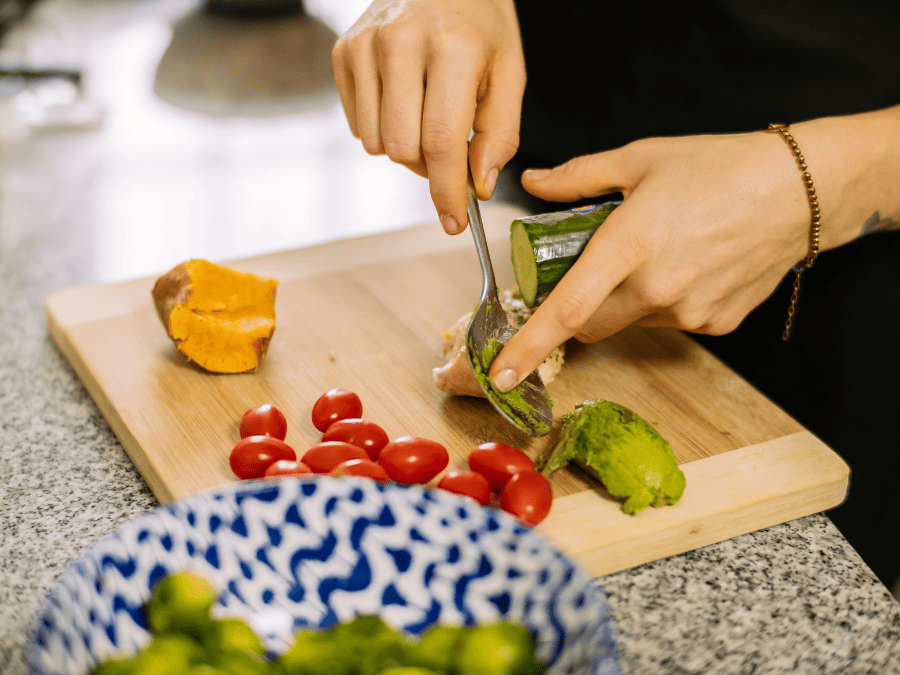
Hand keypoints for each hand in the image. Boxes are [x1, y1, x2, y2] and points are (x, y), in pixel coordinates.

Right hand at [332, 0, 524, 233]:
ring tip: (426, 116)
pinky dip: (382, 128)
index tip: (456, 223)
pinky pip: (358, 126)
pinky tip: (403, 100)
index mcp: (452, 47)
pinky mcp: (343, 52)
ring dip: (404, 148)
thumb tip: (478, 186)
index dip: (447, 193)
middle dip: (430, 167)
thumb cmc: (480, 27)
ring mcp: (364, 45)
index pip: (441, 143)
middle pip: (403, 150)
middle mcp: (400, 42)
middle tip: (450, 149)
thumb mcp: (508, 72)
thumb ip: (500, 134)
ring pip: (376, 144)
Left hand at [488, 129, 821, 391]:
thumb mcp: (641, 159)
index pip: (566, 310)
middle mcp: (657, 289)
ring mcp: (689, 313)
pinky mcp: (715, 325)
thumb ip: (579, 177)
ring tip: (656, 253)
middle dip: (577, 307)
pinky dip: (664, 302)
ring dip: (625, 300)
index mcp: (629, 245)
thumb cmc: (721, 166)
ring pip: (629, 322)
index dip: (528, 346)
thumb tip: (535, 185)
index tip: (499, 372)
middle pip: (590, 325)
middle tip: (593, 267)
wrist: (801, 189)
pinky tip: (688, 266)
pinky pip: (669, 322)